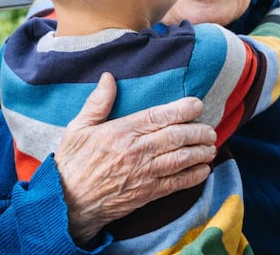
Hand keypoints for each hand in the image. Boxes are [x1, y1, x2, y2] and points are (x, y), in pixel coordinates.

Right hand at [54, 72, 216, 245]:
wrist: (67, 202)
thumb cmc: (72, 163)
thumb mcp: (77, 128)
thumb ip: (97, 102)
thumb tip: (109, 77)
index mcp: (122, 132)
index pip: (159, 116)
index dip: (182, 109)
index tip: (197, 104)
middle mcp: (137, 151)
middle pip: (177, 137)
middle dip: (198, 131)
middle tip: (209, 129)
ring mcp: (144, 174)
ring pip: (181, 159)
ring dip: (200, 152)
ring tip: (211, 147)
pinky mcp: (147, 193)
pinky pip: (176, 183)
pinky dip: (194, 176)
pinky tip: (204, 170)